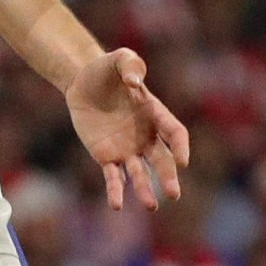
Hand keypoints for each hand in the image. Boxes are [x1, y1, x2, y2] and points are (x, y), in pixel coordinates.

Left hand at [64, 46, 190, 209]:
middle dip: (168, 176)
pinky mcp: (106, 157)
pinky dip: (115, 191)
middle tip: (174, 194)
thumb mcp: (119, 59)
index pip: (175, 133)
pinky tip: (117, 205)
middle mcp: (146, 136)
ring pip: (140, 173)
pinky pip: (113, 177)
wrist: (82, 82)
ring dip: (145, 189)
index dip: (181, 147)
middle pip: (162, 159)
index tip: (183, 161)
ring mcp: (127, 148)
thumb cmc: (106, 69)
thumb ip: (130, 65)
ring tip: (151, 205)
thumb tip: (134, 83)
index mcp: (155, 114)